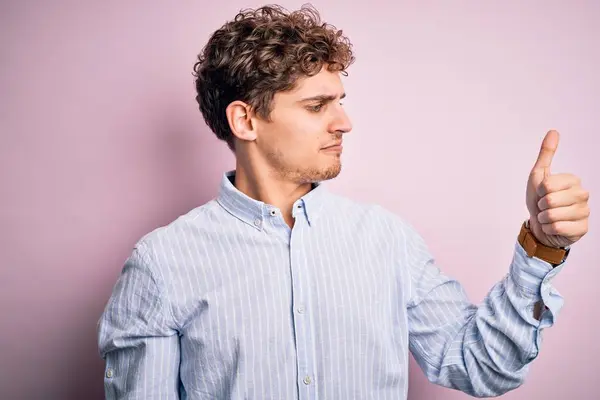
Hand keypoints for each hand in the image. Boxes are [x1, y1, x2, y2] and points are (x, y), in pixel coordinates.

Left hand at [526, 130, 589, 247]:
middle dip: (540, 206)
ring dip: (544, 218)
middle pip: (549, 200)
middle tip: (545, 207)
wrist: (541, 225)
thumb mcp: (538, 176)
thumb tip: (553, 131)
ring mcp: (584, 212)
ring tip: (548, 216)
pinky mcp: (582, 228)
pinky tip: (554, 227)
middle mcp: (583, 194)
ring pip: (553, 215)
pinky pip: (558, 228)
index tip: (541, 193)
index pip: (546, 186)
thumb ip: (546, 154)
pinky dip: (549, 229)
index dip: (538, 192)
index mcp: (573, 180)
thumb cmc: (539, 200)